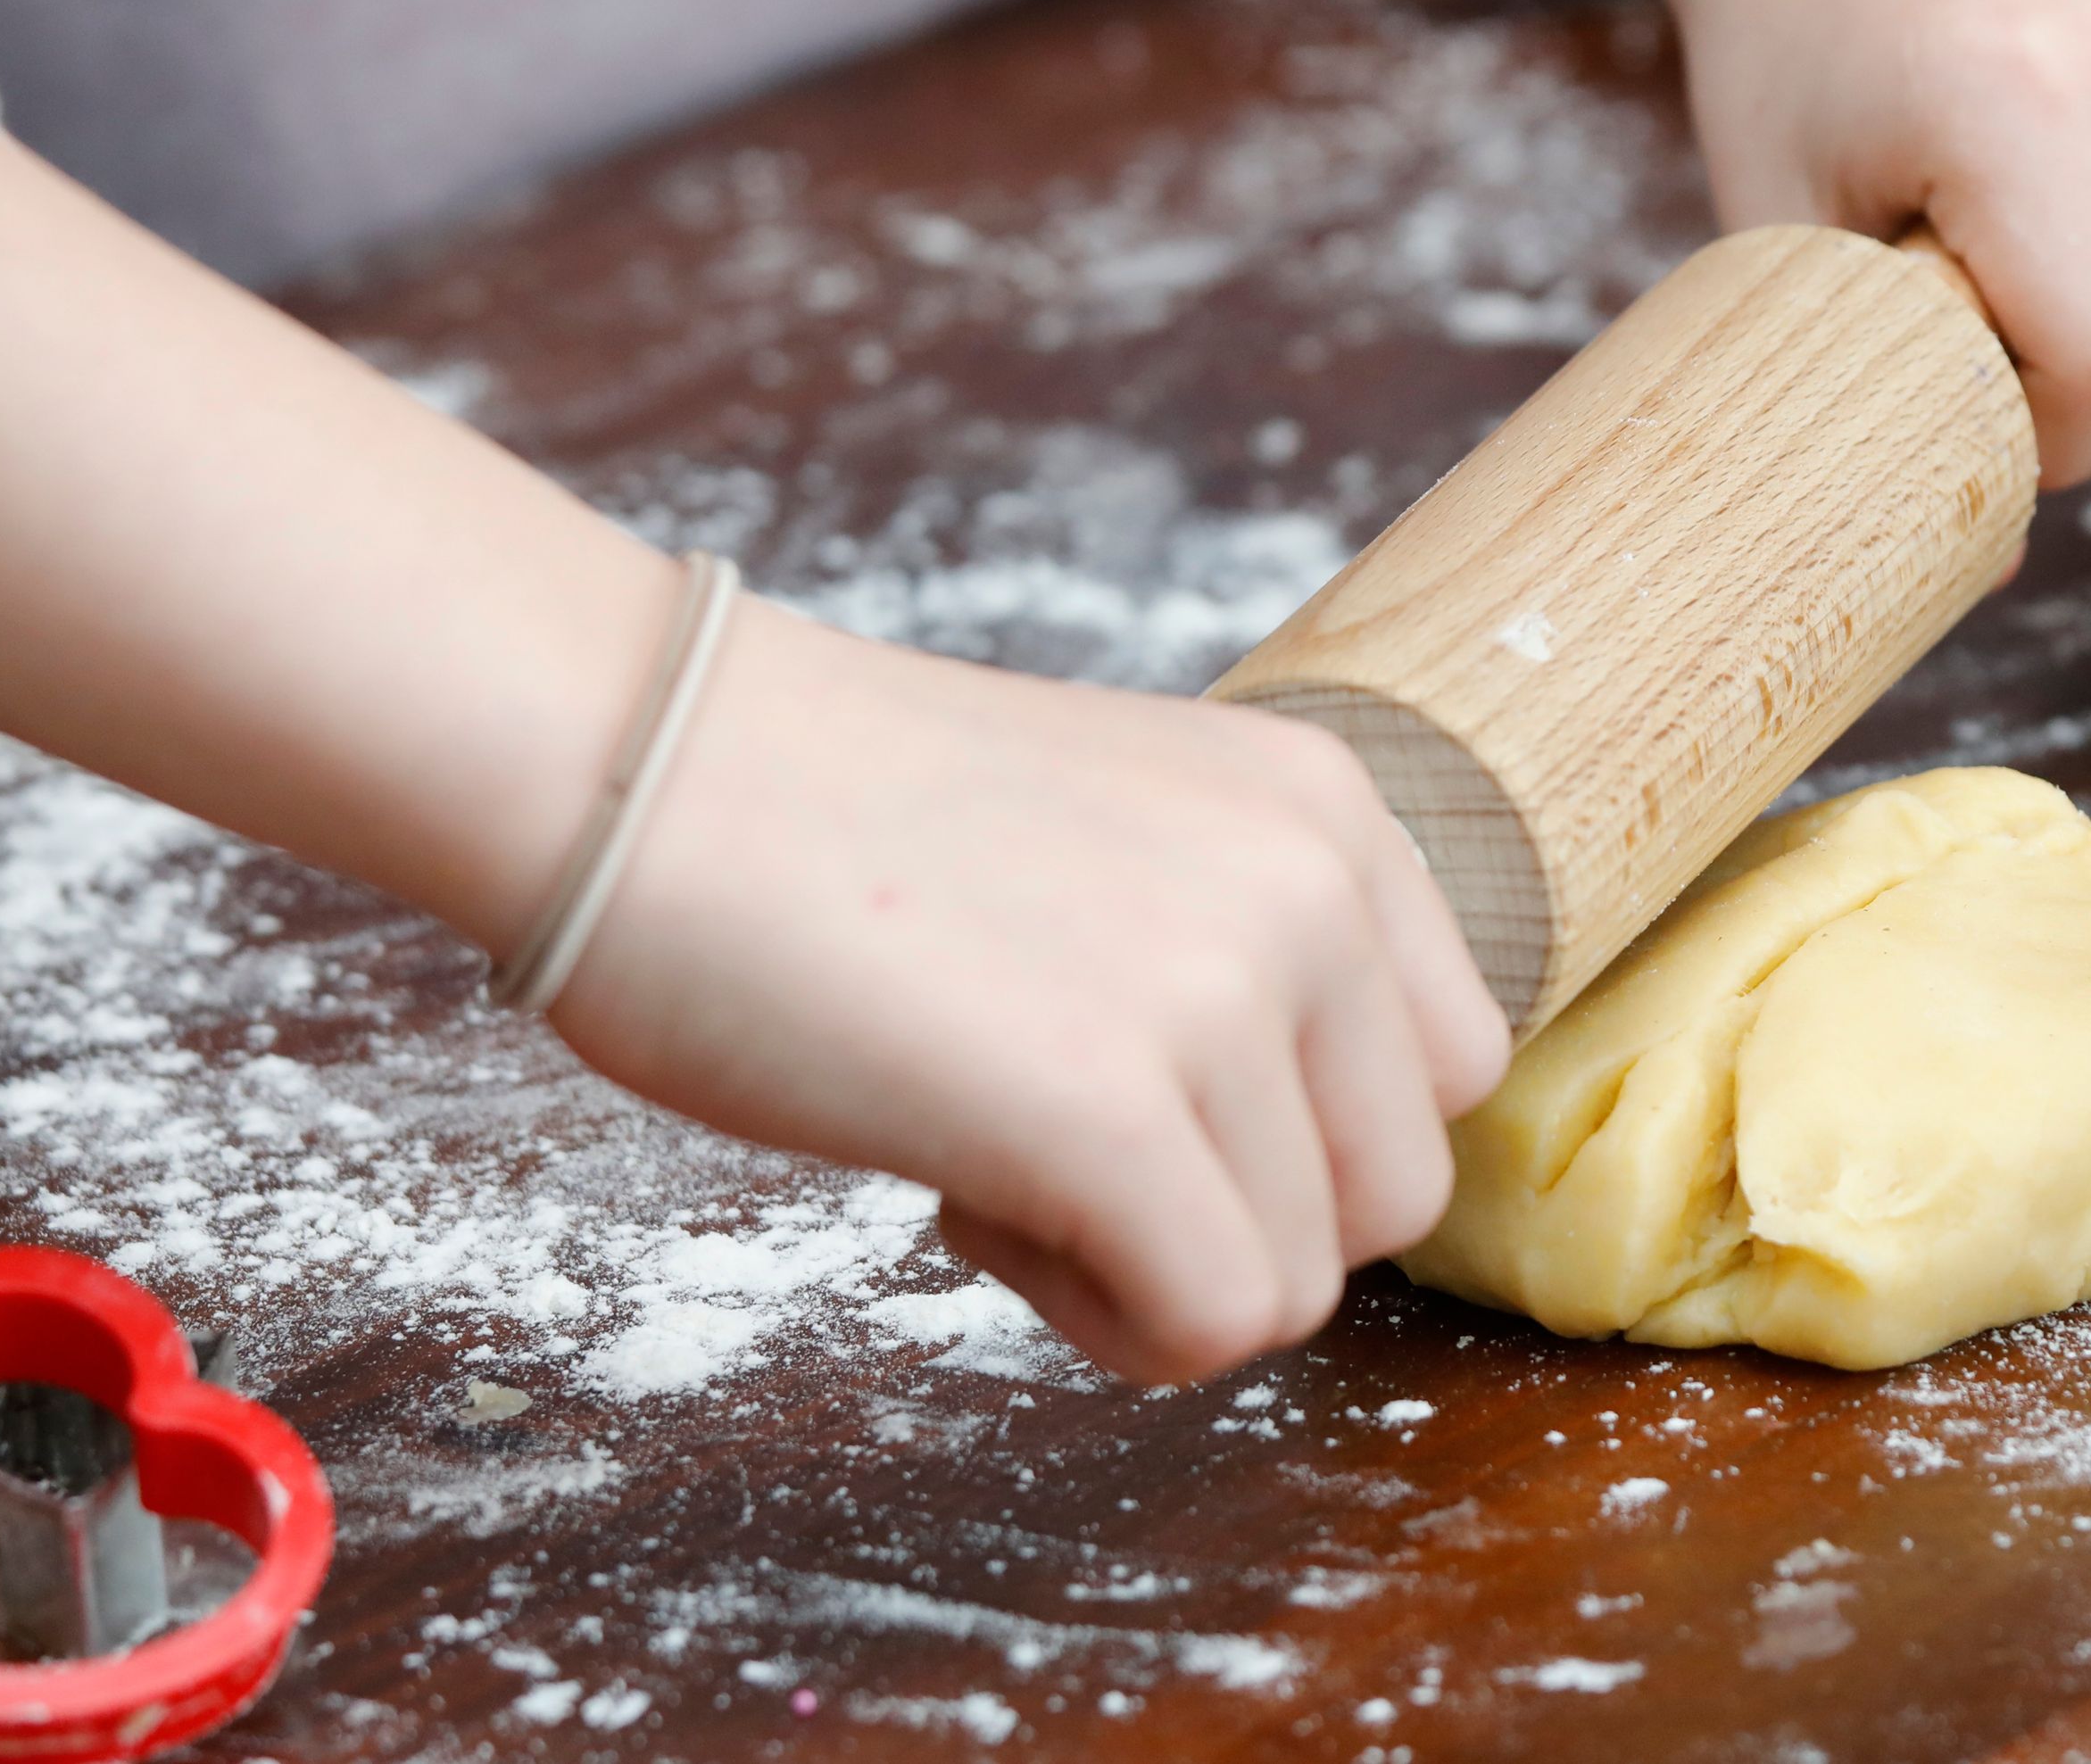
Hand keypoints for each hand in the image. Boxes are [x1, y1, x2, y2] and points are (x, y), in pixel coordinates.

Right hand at [553, 600, 1508, 1384]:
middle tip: (1057, 1132)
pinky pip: (1212, 1325)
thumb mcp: (1125, 834)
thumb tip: (1298, 1142)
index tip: (1143, 1082)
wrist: (639, 764)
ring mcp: (1224, 995)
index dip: (1299, 1129)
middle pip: (1394, 1193)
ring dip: (1149, 1268)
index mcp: (1328, 808)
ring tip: (991, 1143)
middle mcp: (1312, 885)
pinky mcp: (1118, 1112)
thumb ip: (1241, 947)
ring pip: (1303, 1281)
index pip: (1451, 1067)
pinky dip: (1095, 1317)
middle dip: (1233, 1213)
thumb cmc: (829, 821)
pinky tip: (968, 1196)